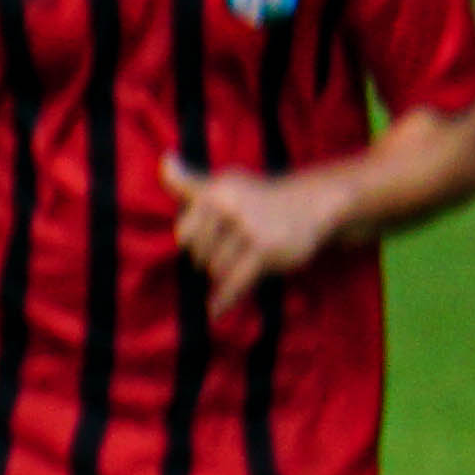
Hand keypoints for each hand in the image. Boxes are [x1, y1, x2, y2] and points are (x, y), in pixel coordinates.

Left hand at [160, 155, 333, 307]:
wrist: (310, 203)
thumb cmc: (256, 198)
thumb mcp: (222, 186)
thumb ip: (187, 182)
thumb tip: (164, 161)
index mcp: (215, 191)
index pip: (184, 235)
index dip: (195, 245)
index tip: (213, 241)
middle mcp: (230, 206)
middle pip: (198, 255)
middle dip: (210, 261)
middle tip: (234, 253)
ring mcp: (249, 228)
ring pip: (216, 271)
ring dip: (225, 275)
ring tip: (244, 262)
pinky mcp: (266, 250)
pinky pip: (235, 283)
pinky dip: (223, 301)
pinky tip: (213, 313)